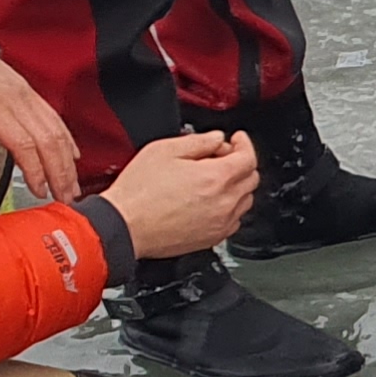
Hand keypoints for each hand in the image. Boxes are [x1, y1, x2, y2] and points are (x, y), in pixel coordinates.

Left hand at [0, 5, 80, 204]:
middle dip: (61, 172)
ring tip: (72, 184)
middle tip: (66, 199)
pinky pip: (53, 115)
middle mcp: (13, 96)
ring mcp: (22, 91)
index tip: (39, 191)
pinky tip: (72, 154)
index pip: (23, 143)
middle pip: (48, 139)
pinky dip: (66, 137)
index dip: (35, 170)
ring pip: (56, 128)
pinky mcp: (24, 88)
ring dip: (67, 159)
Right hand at [101, 131, 257, 257]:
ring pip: (245, 200)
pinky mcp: (213, 238)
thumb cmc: (138, 193)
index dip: (244, 144)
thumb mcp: (163, 151)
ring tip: (212, 179)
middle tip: (219, 156)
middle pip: (251, 178)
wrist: (125, 225)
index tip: (237, 139)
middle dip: (240, 163)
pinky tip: (210, 200)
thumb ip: (197, 141)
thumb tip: (216, 138)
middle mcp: (224, 203)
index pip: (248, 158)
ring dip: (236, 186)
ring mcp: (221, 223)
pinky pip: (234, 219)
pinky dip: (230, 207)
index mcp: (215, 178)